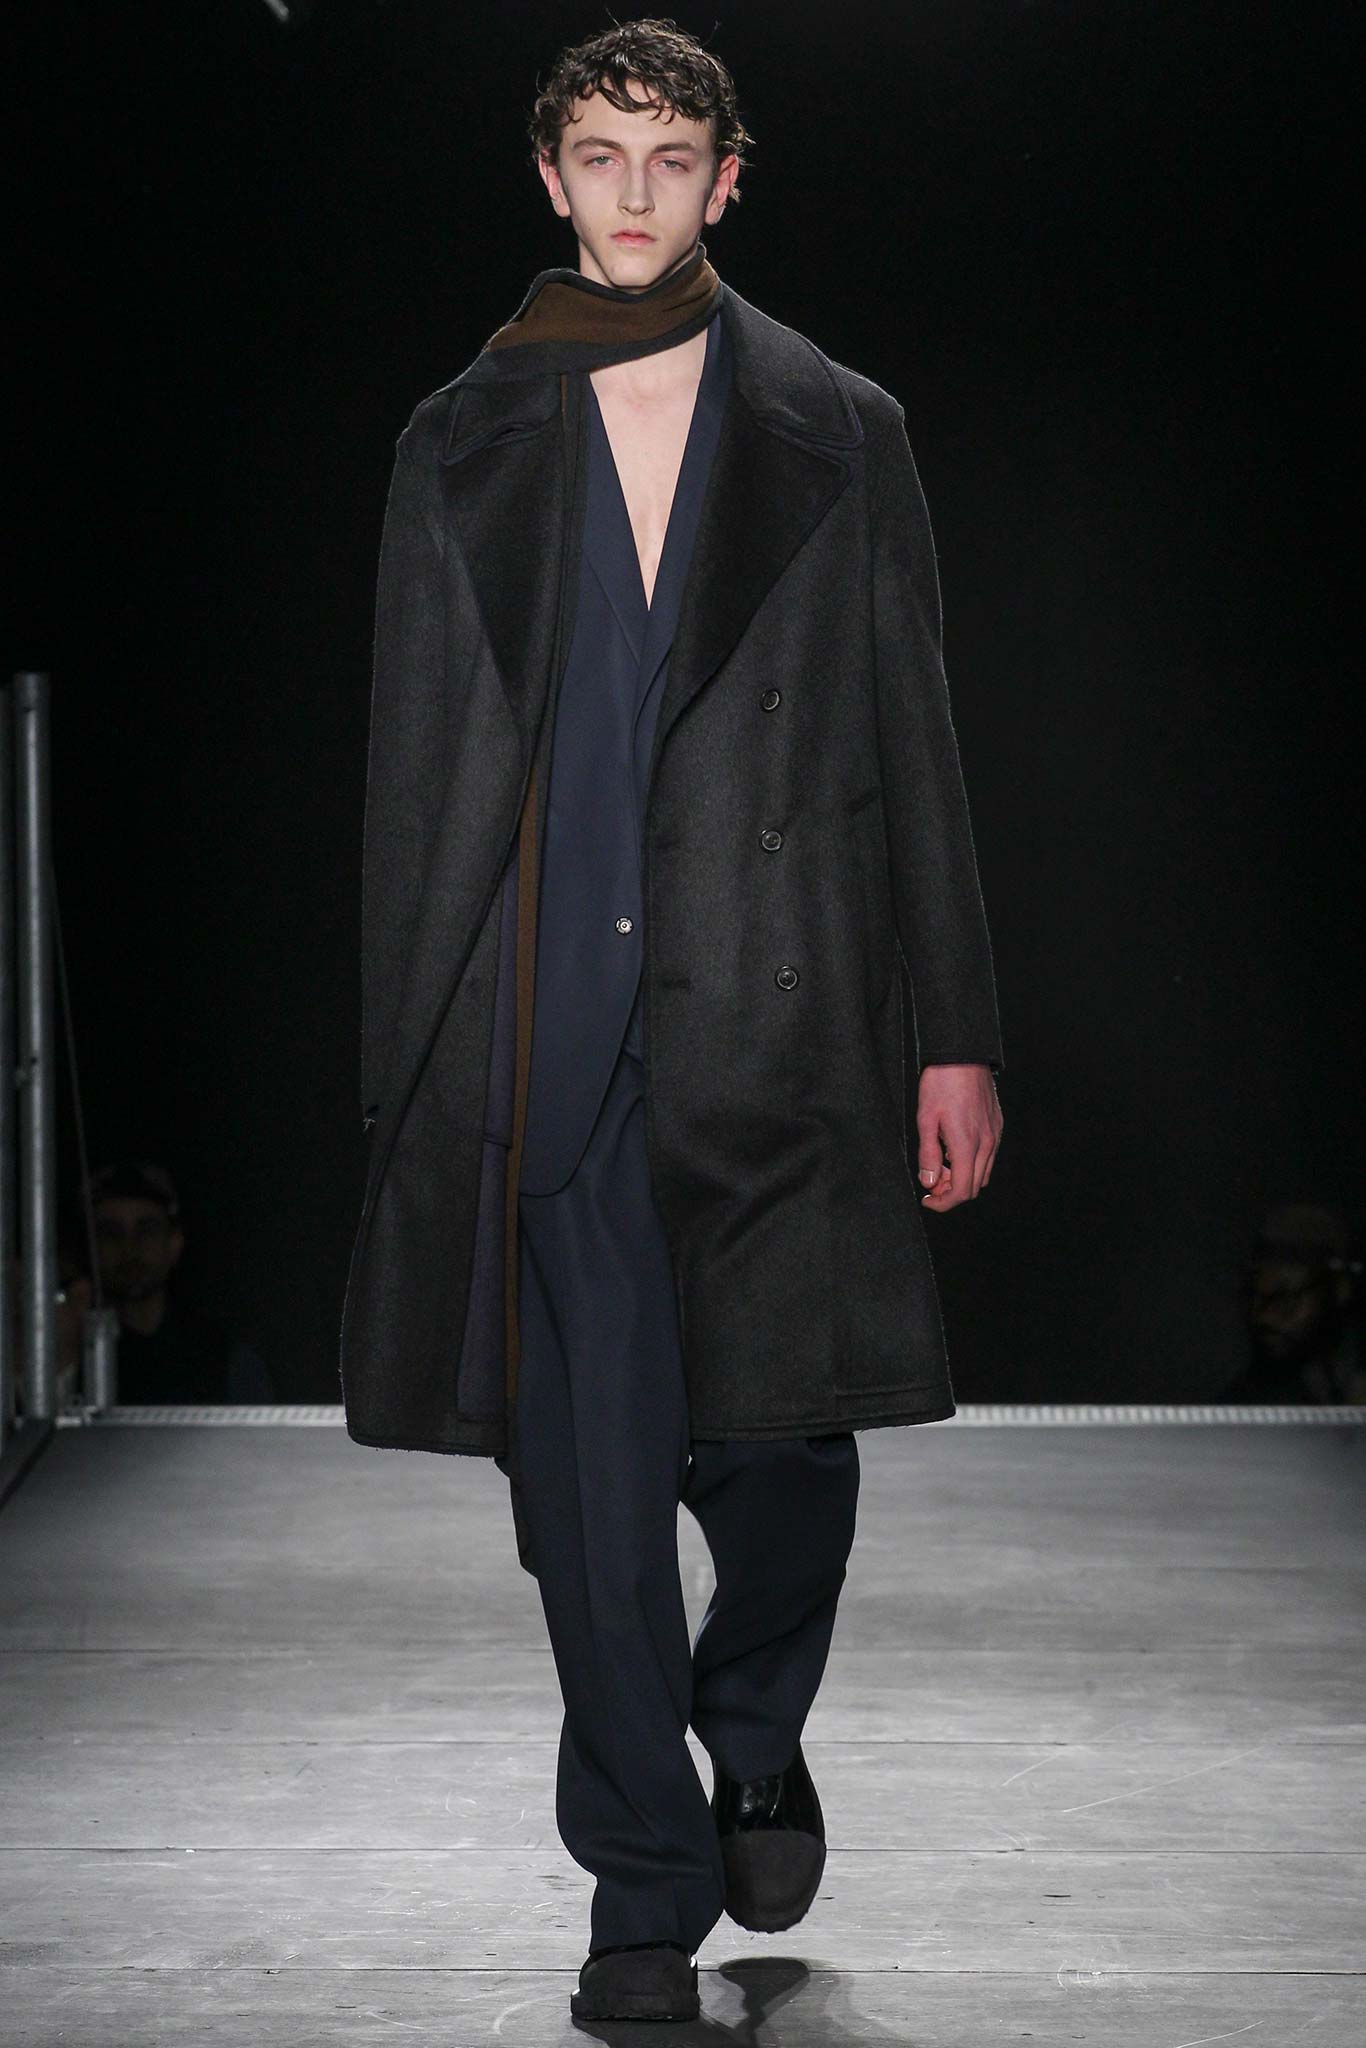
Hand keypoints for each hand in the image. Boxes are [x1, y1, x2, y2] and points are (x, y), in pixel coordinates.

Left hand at [915, 1062, 1001, 1210]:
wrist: (963, 1055)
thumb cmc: (940, 1084)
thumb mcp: (925, 1120)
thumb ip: (928, 1154)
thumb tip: (930, 1182)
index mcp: (967, 1144)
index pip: (962, 1191)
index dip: (944, 1203)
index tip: (928, 1200)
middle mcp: (986, 1143)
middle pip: (973, 1186)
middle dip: (951, 1191)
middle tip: (931, 1181)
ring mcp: (995, 1134)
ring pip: (982, 1173)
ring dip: (963, 1177)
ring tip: (942, 1165)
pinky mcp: (997, 1125)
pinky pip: (988, 1155)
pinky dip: (972, 1162)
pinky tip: (955, 1149)